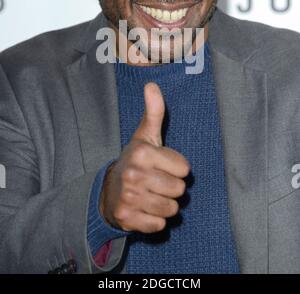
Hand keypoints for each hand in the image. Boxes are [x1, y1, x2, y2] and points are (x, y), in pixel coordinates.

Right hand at [99, 82, 189, 232]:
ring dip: (165, 204)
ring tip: (151, 195)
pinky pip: (159, 225)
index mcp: (142, 152)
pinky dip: (155, 220)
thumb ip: (154, 112)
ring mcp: (129, 198)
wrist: (109, 190)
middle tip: (156, 181)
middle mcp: (133, 174)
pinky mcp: (127, 219)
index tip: (161, 165)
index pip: (184, 168)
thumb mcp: (145, 136)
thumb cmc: (135, 160)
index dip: (176, 168)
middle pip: (179, 190)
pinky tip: (144, 209)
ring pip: (171, 209)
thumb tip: (152, 84)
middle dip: (172, 187)